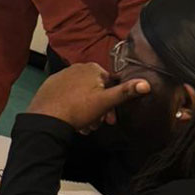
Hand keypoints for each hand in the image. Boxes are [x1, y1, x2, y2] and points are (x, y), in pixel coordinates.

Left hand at [28, 61, 149, 133]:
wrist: (47, 117)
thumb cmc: (79, 108)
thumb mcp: (105, 102)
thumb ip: (125, 92)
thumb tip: (147, 84)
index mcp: (92, 68)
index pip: (110, 85)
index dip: (112, 104)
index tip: (110, 120)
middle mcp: (76, 67)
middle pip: (95, 91)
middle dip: (98, 111)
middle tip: (96, 126)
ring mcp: (62, 76)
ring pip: (82, 96)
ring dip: (86, 112)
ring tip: (84, 127)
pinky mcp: (50, 85)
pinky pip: (67, 96)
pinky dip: (73, 107)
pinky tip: (72, 120)